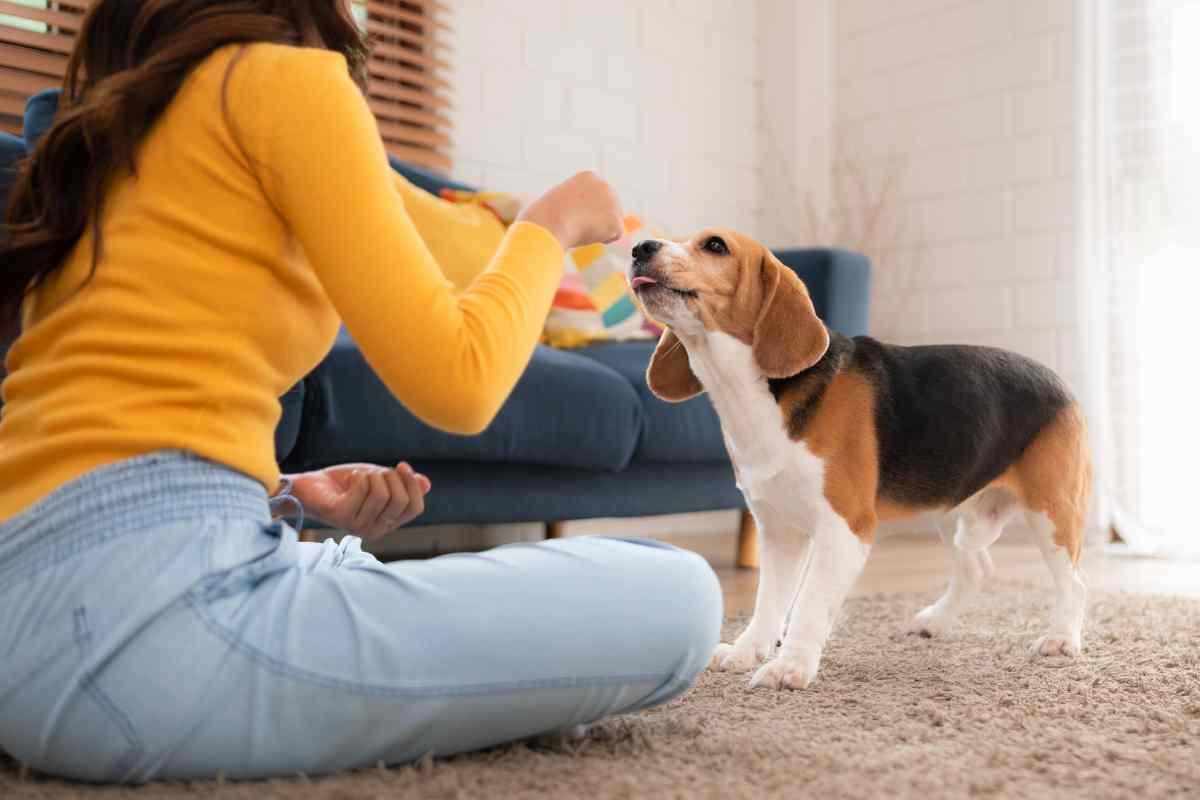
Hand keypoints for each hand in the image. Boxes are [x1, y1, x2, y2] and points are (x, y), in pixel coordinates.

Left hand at [287, 462, 430, 539]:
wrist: (310, 487)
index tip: (402, 466)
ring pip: (382, 494)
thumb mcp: (380, 481)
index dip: (413, 485)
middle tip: (375, 472)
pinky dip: (359, 476)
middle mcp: (375, 530)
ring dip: (372, 476)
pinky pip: (362, 488)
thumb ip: (402, 484)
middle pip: (400, 500)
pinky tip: (350, 480)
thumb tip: (426, 483)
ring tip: (361, 476)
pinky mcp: (341, 516)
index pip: (415, 508)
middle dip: (391, 477)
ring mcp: (358, 526)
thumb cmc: (345, 485)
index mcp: (388, 524)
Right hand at [516, 171, 623, 249]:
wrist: (549, 223)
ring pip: (610, 224)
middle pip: (608, 210)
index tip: (570, 215)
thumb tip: (583, 220)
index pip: (596, 199)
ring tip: (578, 228)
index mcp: (589, 177)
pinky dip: (601, 240)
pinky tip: (586, 234)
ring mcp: (613, 202)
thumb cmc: (544, 216)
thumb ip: (575, 205)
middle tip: (576, 226)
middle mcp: (605, 185)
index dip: (583, 211)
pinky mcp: (616, 220)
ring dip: (596, 231)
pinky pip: (614, 236)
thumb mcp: (559, 202)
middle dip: (595, 221)